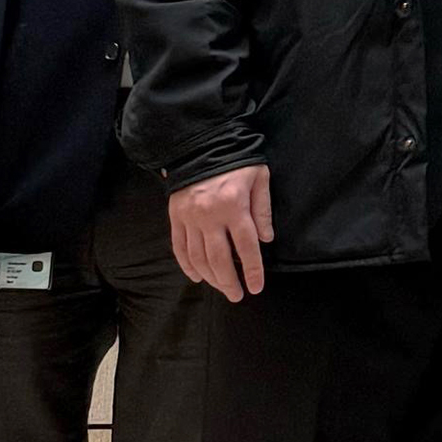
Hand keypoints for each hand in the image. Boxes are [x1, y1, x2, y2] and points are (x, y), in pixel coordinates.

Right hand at [167, 165, 271, 301]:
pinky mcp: (175, 217)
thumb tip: (266, 240)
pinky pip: (179, 247)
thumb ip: (262, 210)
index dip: (251, 270)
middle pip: (219, 258)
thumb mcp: (259, 178)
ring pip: (198, 256)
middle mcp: (209, 215)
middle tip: (237, 296)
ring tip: (221, 288)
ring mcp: (189, 217)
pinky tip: (197, 277)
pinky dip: (187, 265)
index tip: (256, 287)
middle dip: (228, 281)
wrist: (199, 145)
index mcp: (233, 206)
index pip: (245, 246)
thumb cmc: (236, 161)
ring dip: (210, 277)